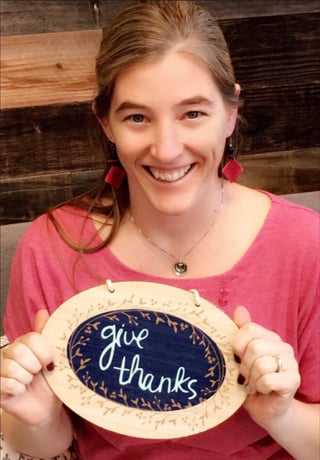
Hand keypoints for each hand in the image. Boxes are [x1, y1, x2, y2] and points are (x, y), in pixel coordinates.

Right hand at [0, 309, 61, 424]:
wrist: (47, 407)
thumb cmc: (51, 381)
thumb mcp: (53, 356)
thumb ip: (46, 334)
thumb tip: (42, 312)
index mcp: (24, 343)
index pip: (31, 338)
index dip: (44, 352)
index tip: (50, 362)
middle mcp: (9, 353)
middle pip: (20, 351)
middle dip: (35, 365)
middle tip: (38, 373)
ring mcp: (0, 370)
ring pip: (13, 368)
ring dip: (27, 378)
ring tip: (29, 382)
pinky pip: (7, 383)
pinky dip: (19, 389)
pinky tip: (21, 391)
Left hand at [233, 306, 300, 429]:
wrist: (266, 409)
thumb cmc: (250, 380)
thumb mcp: (241, 355)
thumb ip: (241, 332)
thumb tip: (239, 309)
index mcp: (269, 337)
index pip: (248, 329)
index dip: (237, 346)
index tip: (238, 358)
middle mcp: (283, 346)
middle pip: (254, 347)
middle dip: (244, 366)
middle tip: (247, 376)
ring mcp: (291, 363)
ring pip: (260, 364)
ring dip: (252, 379)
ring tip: (255, 383)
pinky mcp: (293, 381)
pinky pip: (267, 380)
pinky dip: (260, 387)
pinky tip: (264, 390)